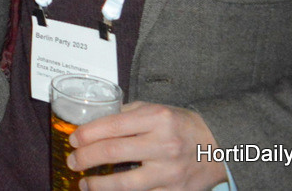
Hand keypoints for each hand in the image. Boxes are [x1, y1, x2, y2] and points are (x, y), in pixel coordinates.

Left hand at [70, 101, 227, 189]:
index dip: (87, 134)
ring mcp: (171, 172)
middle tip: (72, 161)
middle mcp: (164, 145)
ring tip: (84, 183)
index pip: (112, 125)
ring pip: (126, 183)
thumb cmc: (180, 125)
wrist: (219, 146)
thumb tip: (92, 123)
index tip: (73, 140)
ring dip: (99, 185)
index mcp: (157, 119)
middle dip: (86, 158)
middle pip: (114, 152)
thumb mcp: (155, 109)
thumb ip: (125, 114)